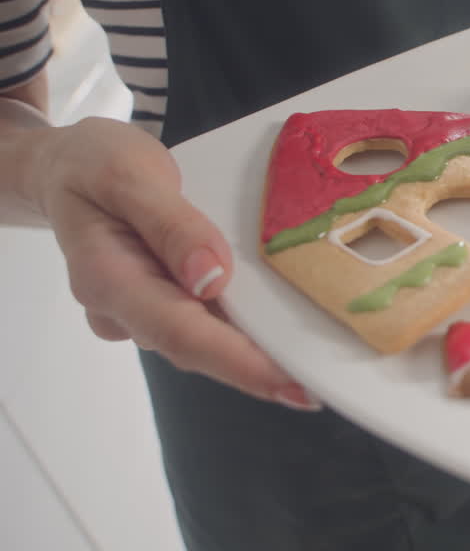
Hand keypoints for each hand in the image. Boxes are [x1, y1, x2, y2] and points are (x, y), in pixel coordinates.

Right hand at [29, 118, 318, 410]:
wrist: (65, 166)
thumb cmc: (95, 163)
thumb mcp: (129, 173)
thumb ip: (171, 224)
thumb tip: (211, 279)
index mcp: (107, 277)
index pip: (178, 330)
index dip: (236, 362)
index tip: (288, 382)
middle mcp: (123, 307)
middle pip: (197, 346)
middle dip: (259, 371)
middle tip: (319, 388)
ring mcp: (141, 311)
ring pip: (205, 338)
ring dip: (257, 353)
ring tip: (317, 365)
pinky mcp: (162, 303)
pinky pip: (207, 320)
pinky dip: (246, 329)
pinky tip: (289, 334)